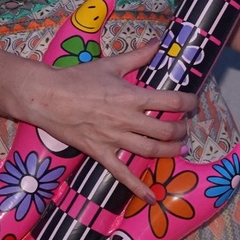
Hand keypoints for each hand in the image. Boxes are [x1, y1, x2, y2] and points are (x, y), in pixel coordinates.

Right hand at [19, 42, 194, 201]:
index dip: (188, 103)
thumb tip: (159, 43)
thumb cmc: (77, 79)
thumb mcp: (110, 64)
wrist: (46, 97)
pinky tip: (152, 197)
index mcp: (131, 96)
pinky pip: (122, 174)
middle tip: (185, 128)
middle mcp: (126, 120)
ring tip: (179, 149)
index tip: (193, 103)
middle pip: (165, 130)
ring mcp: (114, 139)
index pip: (170, 101)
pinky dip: (138, 187)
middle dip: (181, 130)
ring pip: (151, 151)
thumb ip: (138, 56)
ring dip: (170, 151)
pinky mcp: (100, 153)